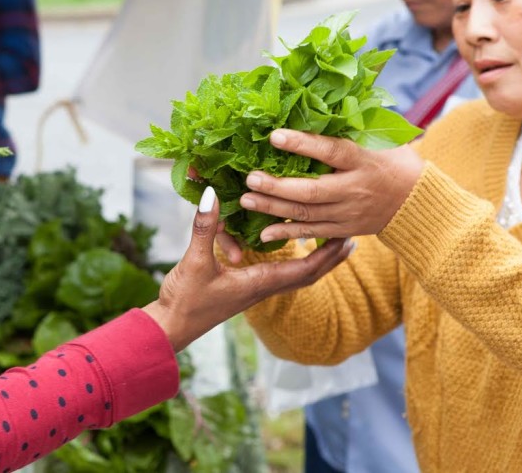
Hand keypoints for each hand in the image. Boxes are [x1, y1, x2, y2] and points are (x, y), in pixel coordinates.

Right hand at [142, 187, 352, 352]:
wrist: (170, 328)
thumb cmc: (185, 300)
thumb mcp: (195, 261)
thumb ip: (205, 227)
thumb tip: (211, 193)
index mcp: (259, 283)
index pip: (304, 271)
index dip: (328, 256)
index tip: (347, 238)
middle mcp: (261, 287)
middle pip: (307, 275)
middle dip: (330, 257)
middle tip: (350, 237)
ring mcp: (253, 289)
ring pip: (293, 275)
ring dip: (314, 259)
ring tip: (328, 240)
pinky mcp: (242, 287)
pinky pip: (276, 273)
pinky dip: (289, 260)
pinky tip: (285, 246)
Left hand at [239, 130, 424, 243]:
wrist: (418, 202)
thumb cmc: (393, 161)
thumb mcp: (378, 140)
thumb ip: (350, 128)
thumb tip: (318, 101)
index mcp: (362, 160)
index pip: (330, 151)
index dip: (301, 144)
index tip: (274, 136)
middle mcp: (354, 188)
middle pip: (311, 190)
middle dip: (277, 187)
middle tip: (250, 178)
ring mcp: (348, 213)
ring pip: (306, 213)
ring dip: (273, 209)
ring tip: (246, 201)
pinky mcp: (344, 229)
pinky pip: (312, 233)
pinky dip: (287, 234)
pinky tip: (263, 232)